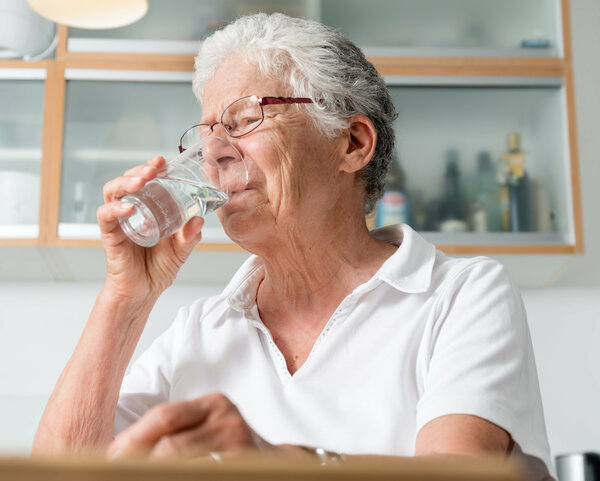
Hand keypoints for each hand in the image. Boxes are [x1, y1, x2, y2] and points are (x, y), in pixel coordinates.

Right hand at [97, 156, 204, 299]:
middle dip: (139, 169)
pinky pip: (105, 216)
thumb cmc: (159, 268)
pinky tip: (129, 206)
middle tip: (154, 168)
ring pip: (112, 192)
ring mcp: (119, 222)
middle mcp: (131, 211)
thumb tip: (199, 219)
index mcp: (148, 209)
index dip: (152, 168)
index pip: (145, 181)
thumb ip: (190, 236)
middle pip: (127, 181)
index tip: (164, 161)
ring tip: (142, 180)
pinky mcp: (110, 235)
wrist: (144, 292)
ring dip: (125, 181)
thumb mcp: (181, 250)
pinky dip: (115, 208)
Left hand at [107, 393, 269, 460]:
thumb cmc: (230, 448)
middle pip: (169, 432)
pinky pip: (201, 468)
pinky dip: (178, 472)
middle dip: (135, 452)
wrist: (276, 464)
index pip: (164, 415)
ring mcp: (236, 438)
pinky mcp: (242, 460)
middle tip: (113, 467)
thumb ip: (175, 434)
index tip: (110, 455)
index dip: (134, 436)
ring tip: (133, 472)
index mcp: (211, 404)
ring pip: (178, 454)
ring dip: (150, 465)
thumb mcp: (206, 429)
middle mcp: (224, 414)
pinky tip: (164, 475)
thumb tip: (123, 449)